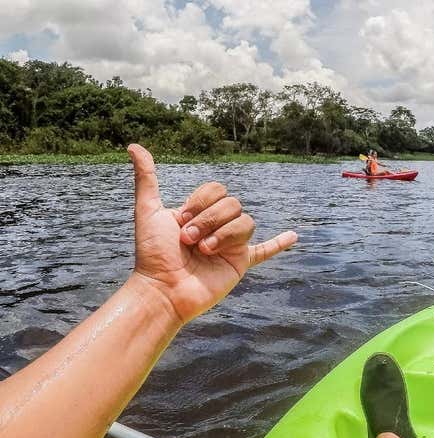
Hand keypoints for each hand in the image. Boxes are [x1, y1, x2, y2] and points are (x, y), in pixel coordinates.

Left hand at [128, 144, 296, 323]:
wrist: (163, 289)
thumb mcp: (148, 211)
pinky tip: (293, 236)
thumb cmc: (152, 254)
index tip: (179, 221)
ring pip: (246, 222)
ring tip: (204, 252)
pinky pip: (264, 251)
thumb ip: (146, 179)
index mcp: (199, 213)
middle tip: (189, 240)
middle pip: (233, 204)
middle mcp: (216, 226)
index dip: (200, 202)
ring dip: (223, 234)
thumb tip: (134, 146)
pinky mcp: (240, 262)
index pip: (216, 190)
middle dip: (209, 220)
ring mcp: (230, 244)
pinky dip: (278, 244)